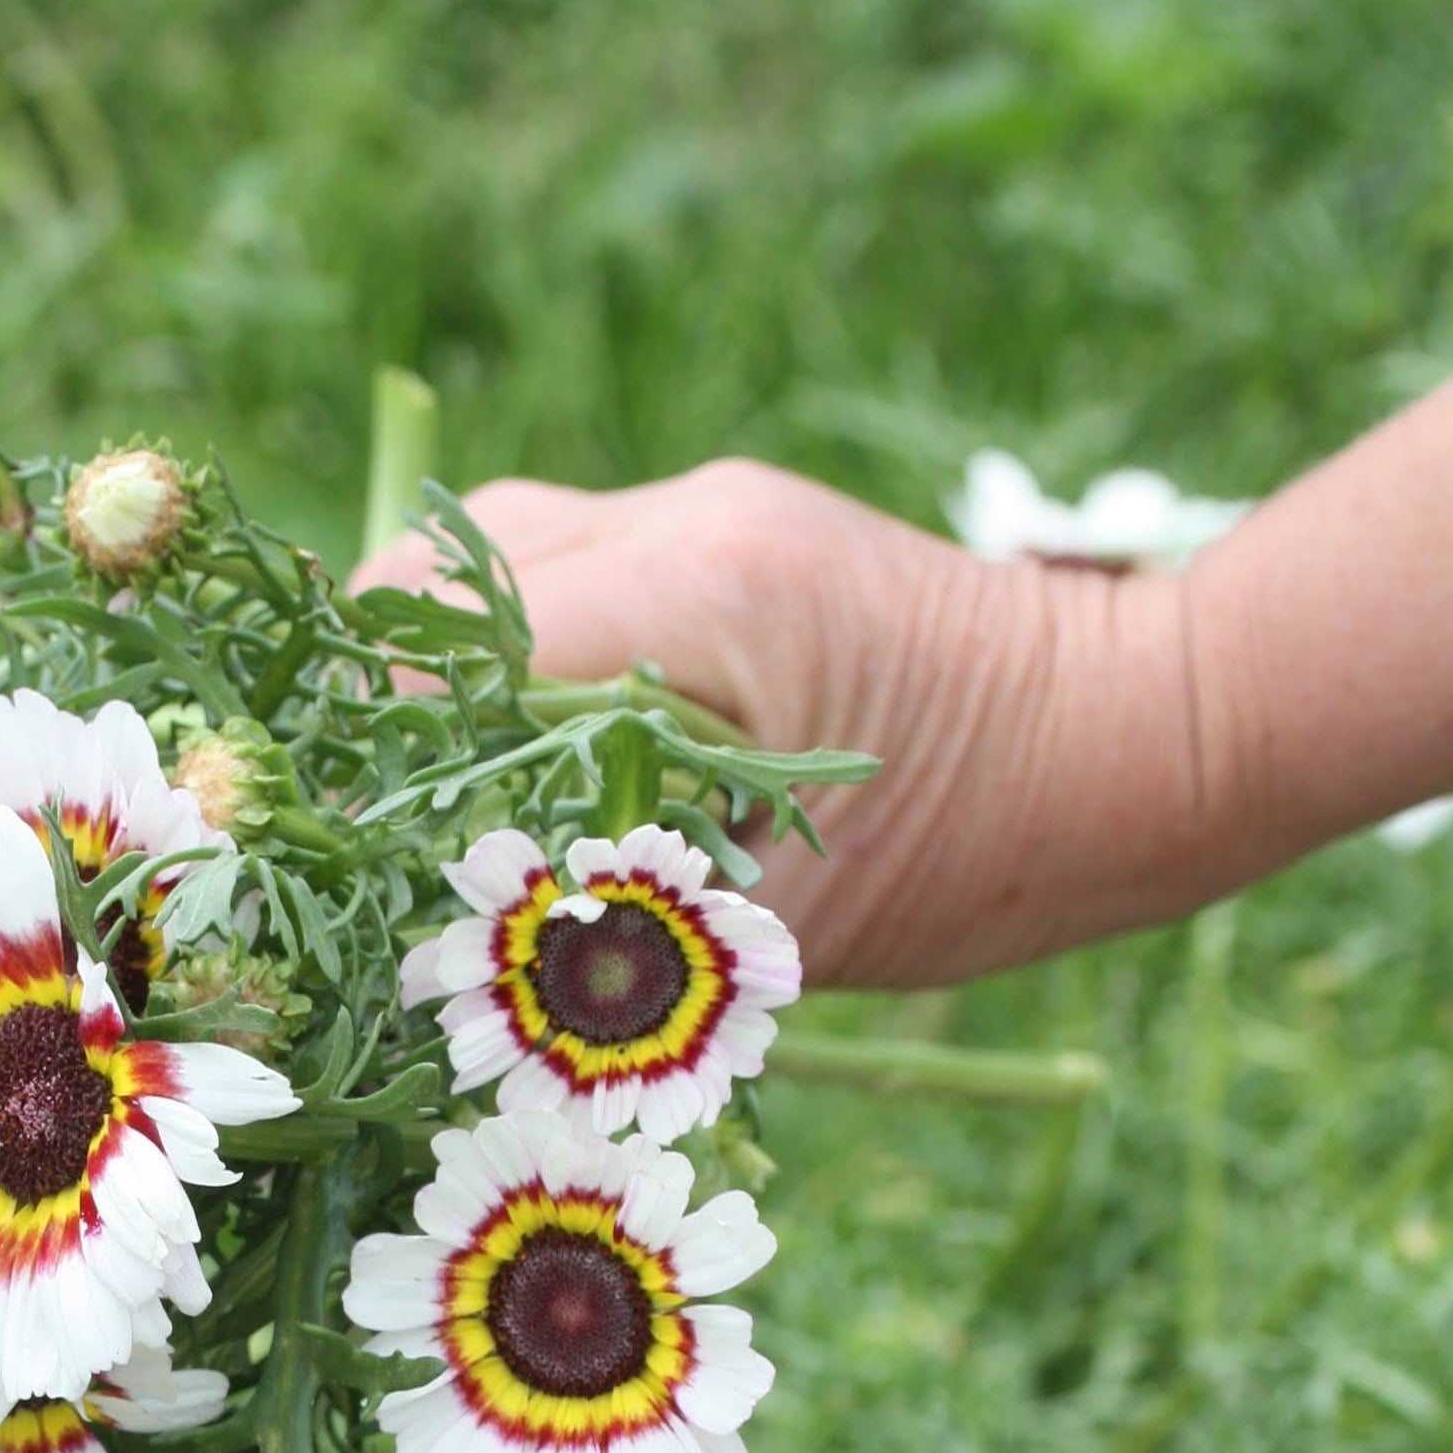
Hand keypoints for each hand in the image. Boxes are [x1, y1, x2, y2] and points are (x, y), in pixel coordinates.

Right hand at [354, 464, 1214, 992]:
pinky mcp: (718, 525)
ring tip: (415, 808)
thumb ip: (595, 915)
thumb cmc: (987, 856)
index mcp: (694, 606)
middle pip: (416, 594)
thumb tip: (418, 944)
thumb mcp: (775, 926)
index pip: (429, 667)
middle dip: (359, 723)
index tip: (312, 873)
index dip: (348, 775)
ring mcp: (696, 508)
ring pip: (466, 564)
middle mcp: (676, 522)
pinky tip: (504, 755)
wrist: (1141, 735)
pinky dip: (495, 658)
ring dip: (418, 682)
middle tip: (347, 852)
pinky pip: (550, 570)